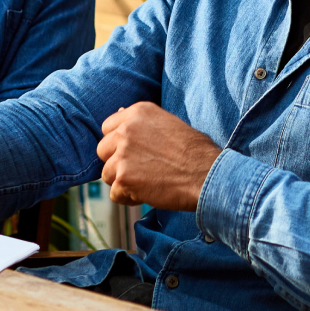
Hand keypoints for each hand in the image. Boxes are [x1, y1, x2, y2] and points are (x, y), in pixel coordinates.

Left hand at [96, 103, 221, 211]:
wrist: (207, 175)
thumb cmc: (195, 152)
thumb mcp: (168, 123)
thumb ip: (141, 122)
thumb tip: (119, 114)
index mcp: (137, 113)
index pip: (108, 128)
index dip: (118, 144)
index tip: (134, 153)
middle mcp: (126, 130)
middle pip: (102, 150)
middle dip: (117, 163)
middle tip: (140, 171)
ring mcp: (122, 154)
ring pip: (107, 173)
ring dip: (123, 181)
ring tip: (147, 183)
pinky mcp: (124, 178)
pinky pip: (115, 193)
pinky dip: (128, 198)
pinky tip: (148, 193)